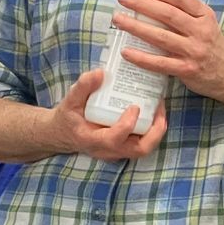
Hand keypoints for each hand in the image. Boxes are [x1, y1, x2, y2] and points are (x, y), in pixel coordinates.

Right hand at [53, 69, 168, 160]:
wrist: (63, 134)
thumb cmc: (67, 118)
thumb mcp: (69, 101)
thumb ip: (82, 87)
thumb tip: (101, 73)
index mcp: (92, 140)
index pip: (114, 139)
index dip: (127, 125)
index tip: (134, 106)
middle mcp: (108, 150)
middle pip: (139, 150)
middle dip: (155, 131)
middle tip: (159, 108)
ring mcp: (117, 151)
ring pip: (144, 148)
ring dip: (156, 130)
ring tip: (160, 107)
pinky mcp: (123, 147)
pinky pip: (142, 142)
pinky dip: (152, 129)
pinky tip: (154, 110)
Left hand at [114, 0, 223, 102]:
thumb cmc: (212, 47)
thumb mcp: (206, 24)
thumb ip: (185, 14)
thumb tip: (150, 3)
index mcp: (205, 15)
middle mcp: (201, 31)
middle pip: (167, 13)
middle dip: (141, 4)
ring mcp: (194, 51)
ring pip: (160, 36)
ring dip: (136, 26)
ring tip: (118, 20)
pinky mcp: (187, 70)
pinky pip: (159, 63)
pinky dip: (141, 57)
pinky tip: (126, 52)